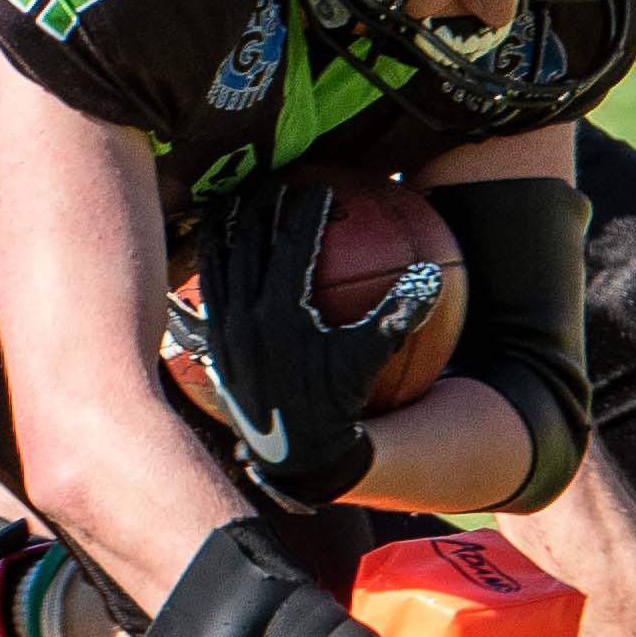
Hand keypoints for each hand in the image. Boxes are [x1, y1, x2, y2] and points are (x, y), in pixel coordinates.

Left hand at [181, 177, 441, 509]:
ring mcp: (224, 331)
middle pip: (248, 243)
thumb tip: (432, 274)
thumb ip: (399, 316)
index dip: (307, 212)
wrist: (294, 455)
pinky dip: (205, 267)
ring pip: (217, 263)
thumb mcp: (368, 360)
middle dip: (260, 206)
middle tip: (275, 181)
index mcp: (284, 314)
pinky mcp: (212, 344)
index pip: (293, 246)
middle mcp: (247, 318)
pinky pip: (203, 294)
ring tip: (231, 199)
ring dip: (224, 227)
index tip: (320, 188)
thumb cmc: (337, 403)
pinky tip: (204, 251)